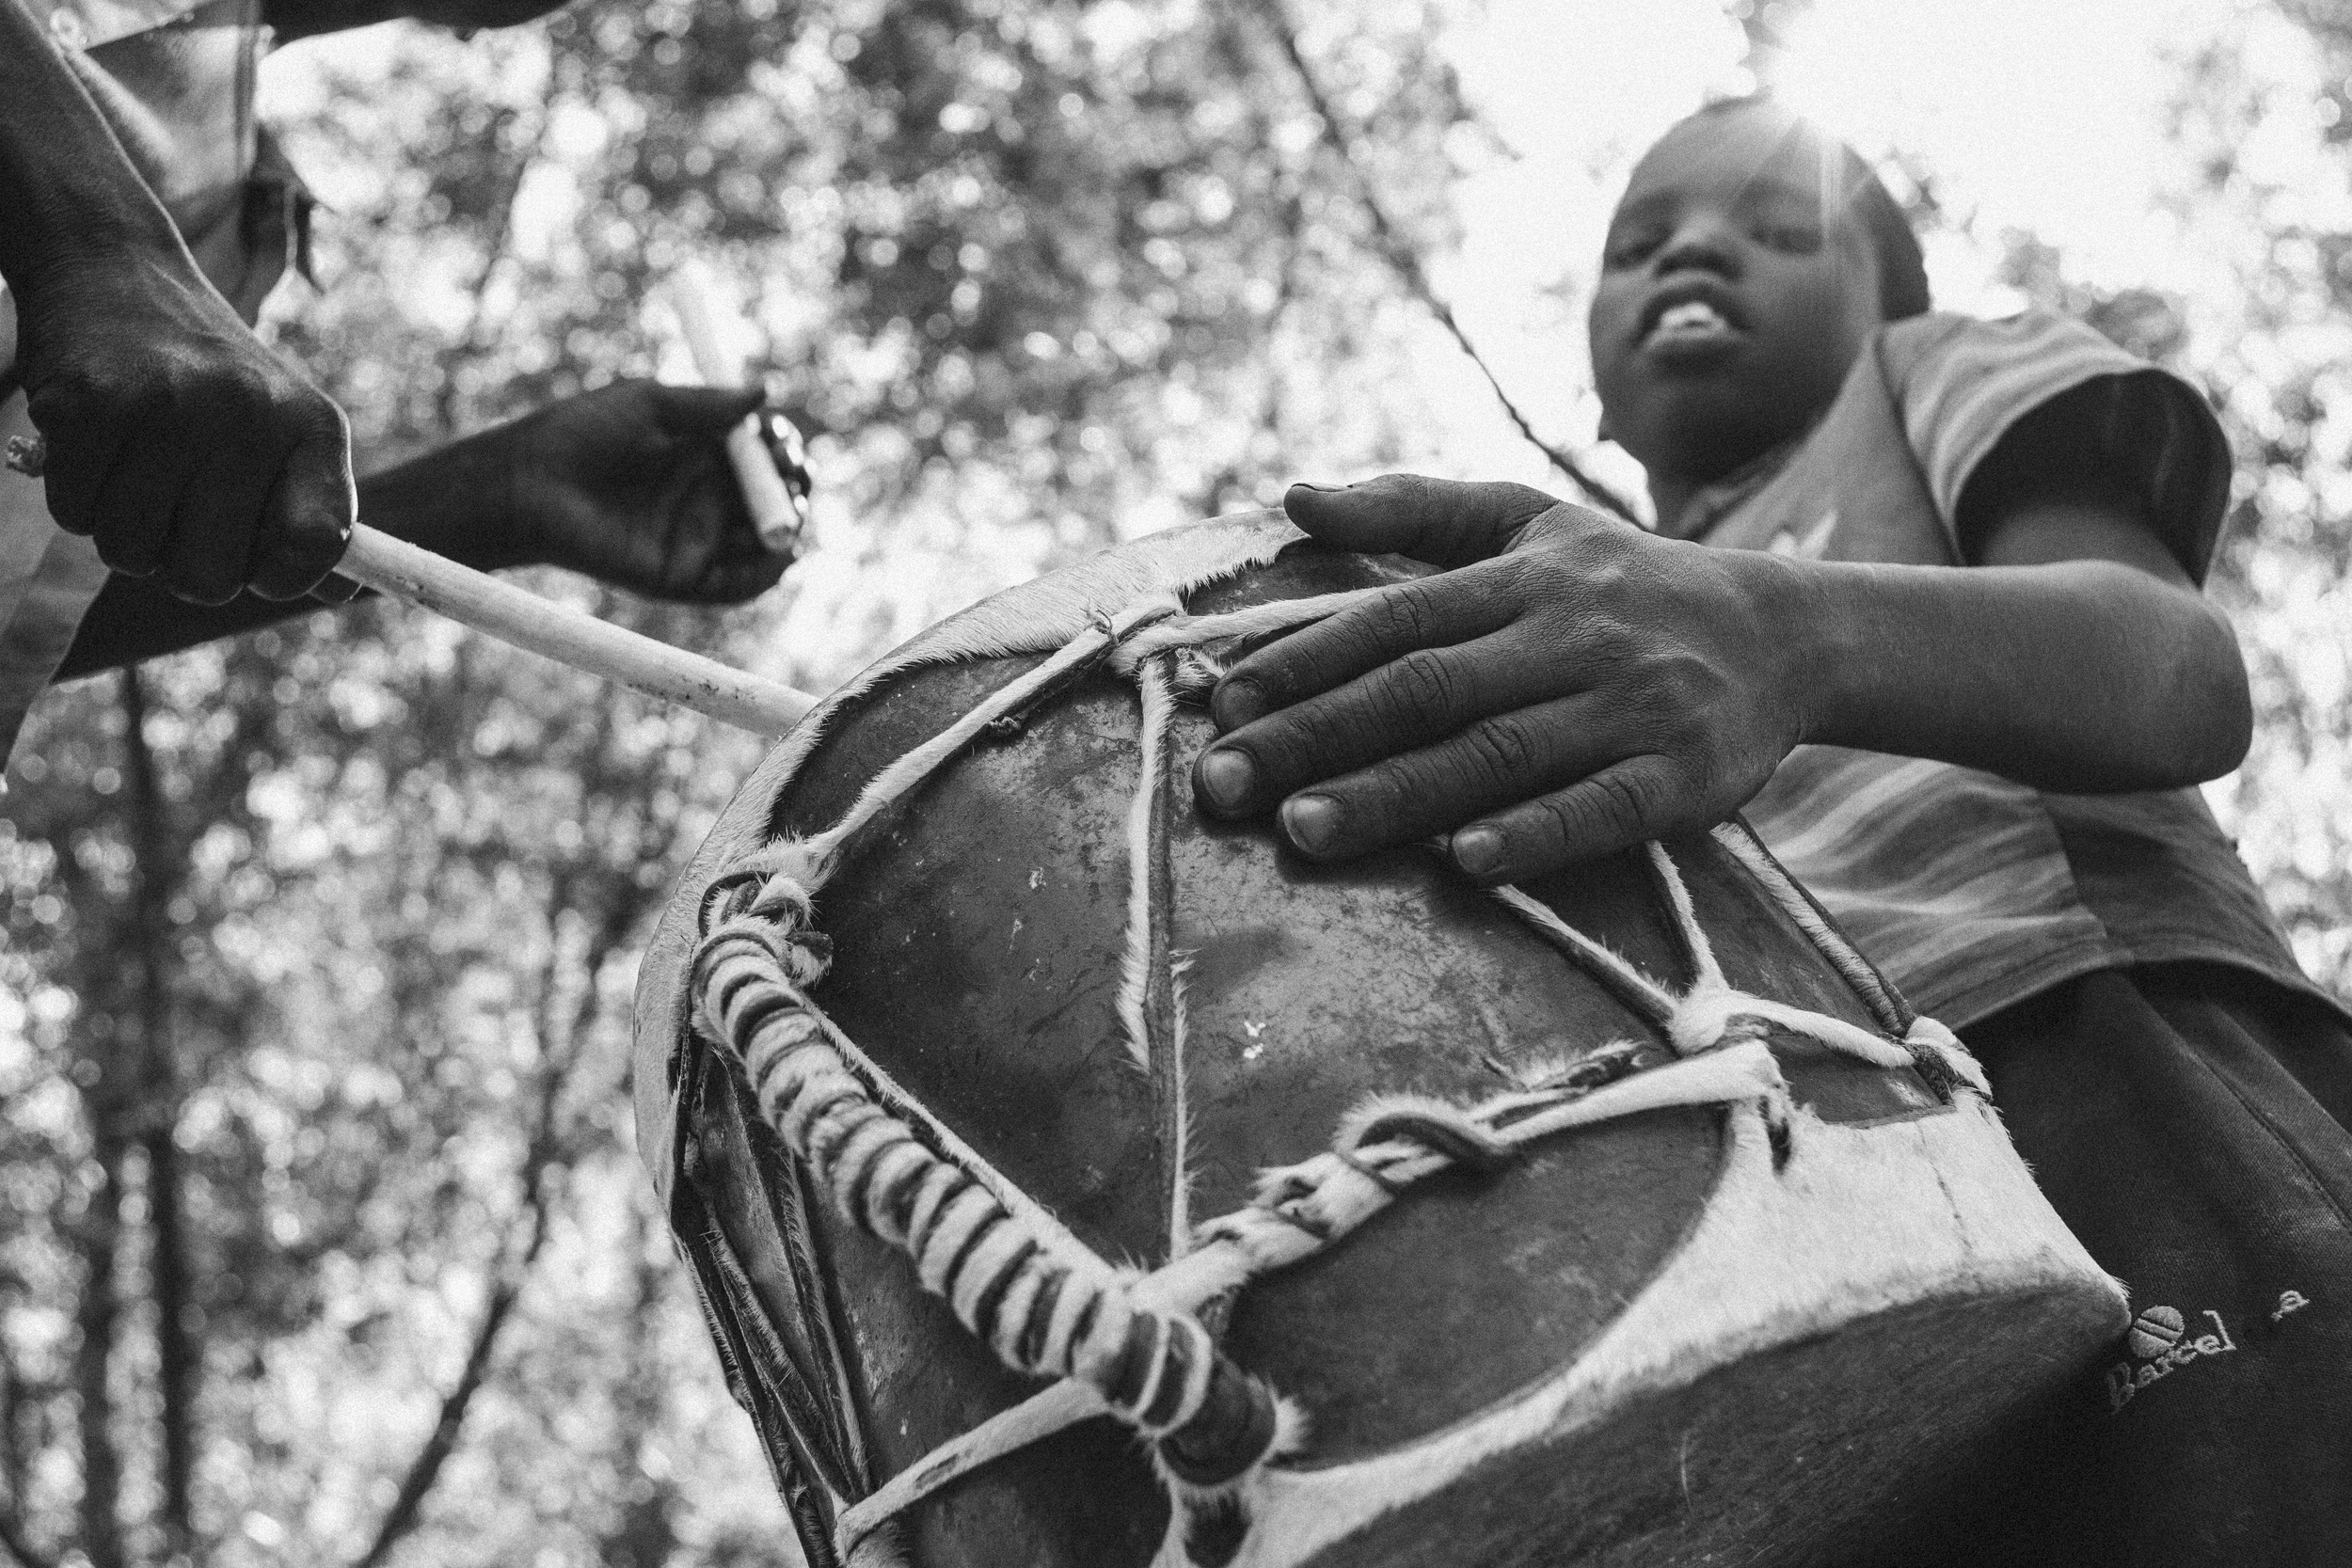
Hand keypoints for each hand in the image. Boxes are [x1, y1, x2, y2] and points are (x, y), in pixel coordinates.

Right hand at [14, 252, 354, 603]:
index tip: (254, 564)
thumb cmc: (205, 375)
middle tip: (174, 510)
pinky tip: (94, 449)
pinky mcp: (90, 403)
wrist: (115, 271)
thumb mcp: (282, 425)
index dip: (281, 578)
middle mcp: (251, 414)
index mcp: (314, 426)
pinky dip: (76, 498)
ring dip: (122, 531)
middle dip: (181, 563)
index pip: (318, 546)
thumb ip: (310, 510)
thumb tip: (339, 596)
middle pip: (211, 577)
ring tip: (134, 471)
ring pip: (132, 553)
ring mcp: (170, 406)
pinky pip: (75, 515)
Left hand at [495, 380, 796, 603]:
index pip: (765, 456)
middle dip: (795, 485)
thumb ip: (706, 405)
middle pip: (776, 499)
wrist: (530, 484)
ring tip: (783, 508)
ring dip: (788, 525)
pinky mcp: (685, 579)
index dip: (782, 449)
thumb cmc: (580, 434)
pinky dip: (768, 572)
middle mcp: (707, 500)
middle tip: (790, 472)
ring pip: (767, 543)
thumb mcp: (648, 405)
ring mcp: (699, 540)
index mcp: (704, 455)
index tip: (780, 438)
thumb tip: (764, 393)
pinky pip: (741, 585)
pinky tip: (778, 549)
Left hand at [1190, 474, 1813, 882]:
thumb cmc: (1625, 584)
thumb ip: (1412, 508)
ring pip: (1497, 753)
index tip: (1224, 704)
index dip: (1306, 660)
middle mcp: (1573, 634)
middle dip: (1317, 737)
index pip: (1396, 618)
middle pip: (1427, 688)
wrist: (1787, 635)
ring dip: (1397, 795)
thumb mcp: (1529, 523)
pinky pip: (1601, 808)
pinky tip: (1466, 862)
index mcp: (1525, 578)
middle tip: (1225, 786)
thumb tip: (1293, 495)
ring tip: (1304, 831)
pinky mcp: (1685, 776)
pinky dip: (1535, 834)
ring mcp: (1632, 705)